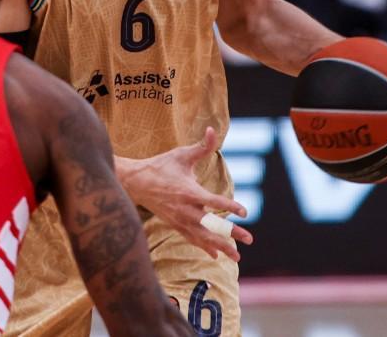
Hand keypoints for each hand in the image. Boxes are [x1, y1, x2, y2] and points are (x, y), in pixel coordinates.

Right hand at [119, 127, 253, 261]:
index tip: (244, 212)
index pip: (214, 202)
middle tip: (250, 239)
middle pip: (212, 225)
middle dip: (231, 233)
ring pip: (203, 237)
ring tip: (237, 256)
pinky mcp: (175, 225)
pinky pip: (192, 239)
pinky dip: (204, 247)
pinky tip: (216, 256)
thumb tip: (214, 130)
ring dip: (221, 246)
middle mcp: (185, 209)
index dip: (230, 206)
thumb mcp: (181, 155)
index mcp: (189, 192)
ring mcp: (180, 220)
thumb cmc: (161, 166)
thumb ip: (201, 146)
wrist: (136, 182)